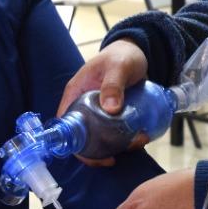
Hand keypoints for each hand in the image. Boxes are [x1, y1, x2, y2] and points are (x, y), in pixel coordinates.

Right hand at [57, 40, 149, 166]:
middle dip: (102, 150)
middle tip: (120, 152)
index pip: (66, 126)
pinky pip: (117, 132)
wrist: (137, 52)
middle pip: (84, 138)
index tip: (95, 155)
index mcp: (75, 95)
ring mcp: (99, 113)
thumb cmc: (122, 56)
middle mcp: (84, 107)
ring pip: (103, 138)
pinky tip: (141, 135)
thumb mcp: (118, 67)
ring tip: (138, 140)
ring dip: (119, 145)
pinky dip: (128, 138)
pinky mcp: (113, 116)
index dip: (76, 145)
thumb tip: (110, 109)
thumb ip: (113, 84)